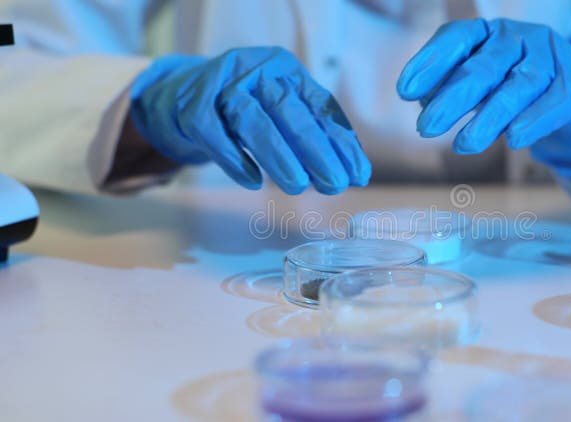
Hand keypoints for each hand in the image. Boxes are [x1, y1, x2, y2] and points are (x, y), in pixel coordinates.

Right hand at [130, 47, 370, 193]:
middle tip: (334, 184)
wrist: (179, 98)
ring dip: (278, 155)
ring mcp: (219, 85)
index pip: (319, 105)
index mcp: (285, 69)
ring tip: (298, 186)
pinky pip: (214, 135)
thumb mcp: (280, 110)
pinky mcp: (191, 108)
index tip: (358, 175)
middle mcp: (254, 69)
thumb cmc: (243, 109)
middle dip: (316, 150)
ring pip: (251, 119)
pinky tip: (253, 181)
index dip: (340, 141)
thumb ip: (312, 134)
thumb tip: (351, 172)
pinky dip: (235, 160)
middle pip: (288, 110)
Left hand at [397, 18, 570, 178]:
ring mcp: (552, 58)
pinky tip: (514, 140)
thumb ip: (449, 88)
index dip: (430, 63)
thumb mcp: (478, 86)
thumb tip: (420, 99)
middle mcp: (520, 38)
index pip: (457, 39)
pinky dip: (533, 121)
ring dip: (489, 117)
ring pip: (519, 86)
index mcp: (489, 33)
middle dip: (452, 98)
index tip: (405, 91)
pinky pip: (553, 103)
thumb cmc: (511, 90)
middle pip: (484, 67)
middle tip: (426, 127)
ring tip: (464, 145)